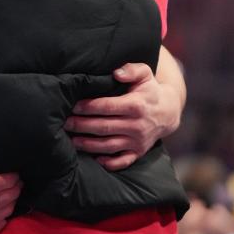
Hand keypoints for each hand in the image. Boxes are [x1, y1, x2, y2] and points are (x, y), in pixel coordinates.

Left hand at [63, 62, 180, 170]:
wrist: (168, 112)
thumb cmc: (150, 90)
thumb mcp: (145, 74)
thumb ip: (131, 70)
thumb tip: (116, 73)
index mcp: (136, 105)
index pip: (108, 107)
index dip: (89, 107)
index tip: (74, 106)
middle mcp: (137, 125)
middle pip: (104, 127)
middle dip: (82, 126)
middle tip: (65, 123)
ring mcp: (138, 141)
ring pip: (110, 145)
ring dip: (89, 145)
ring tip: (72, 141)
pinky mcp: (138, 152)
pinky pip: (123, 161)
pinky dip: (110, 163)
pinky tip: (95, 160)